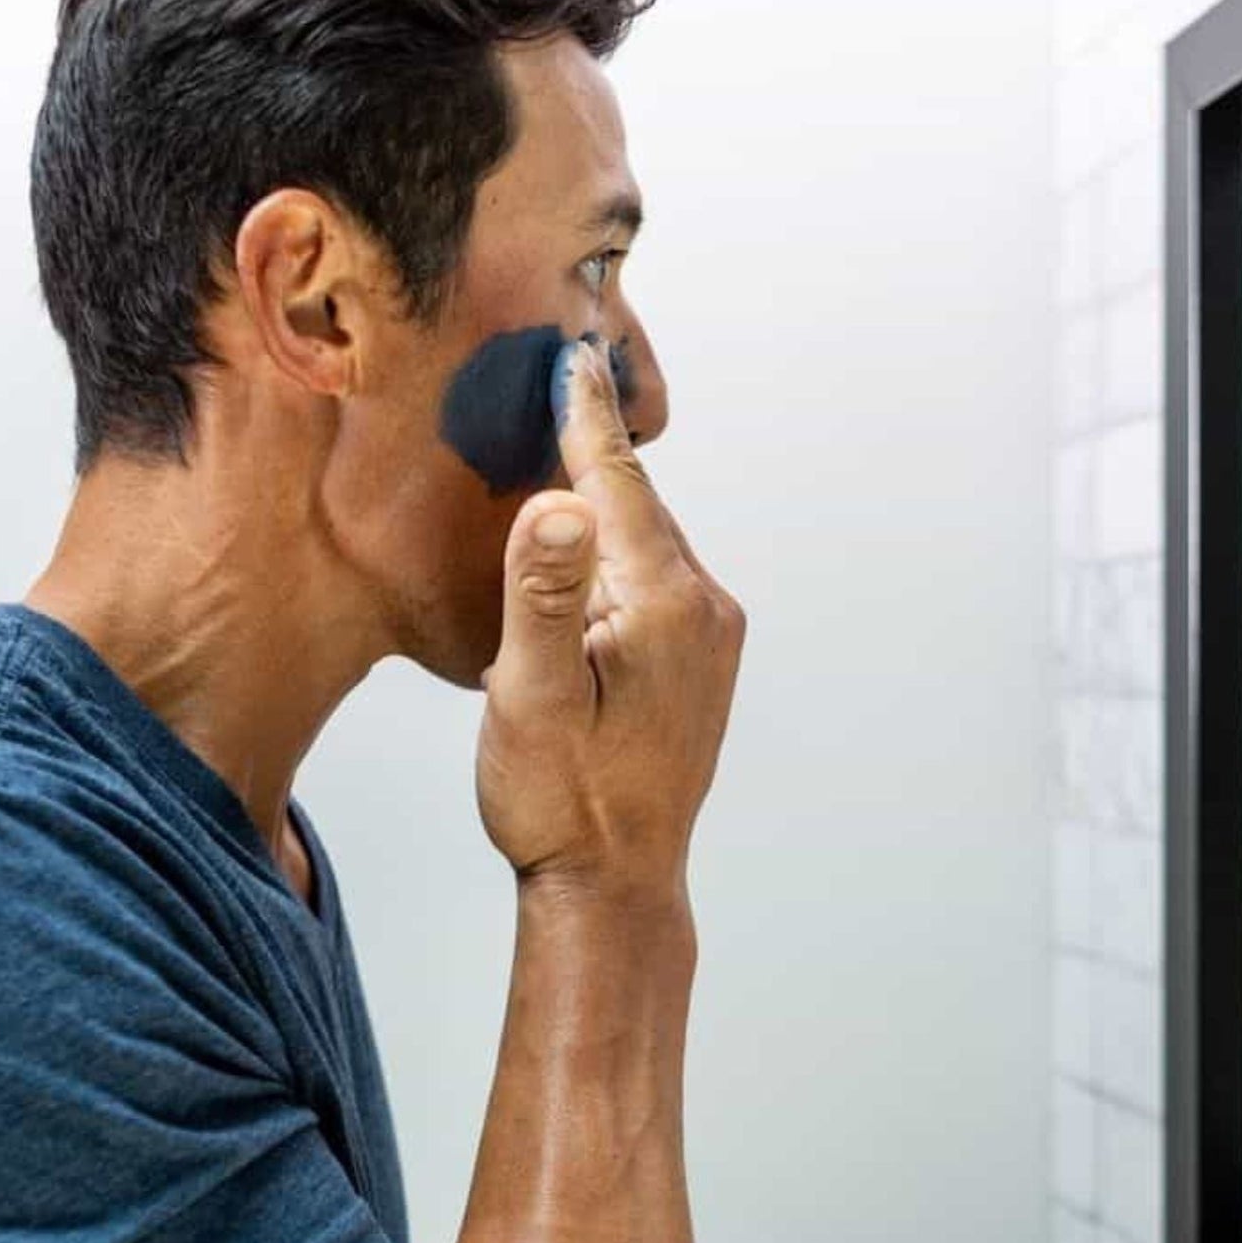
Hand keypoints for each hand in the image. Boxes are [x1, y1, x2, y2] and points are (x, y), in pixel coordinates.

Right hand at [476, 335, 744, 897]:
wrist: (614, 887)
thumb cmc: (560, 800)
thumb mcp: (532, 696)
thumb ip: (542, 595)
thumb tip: (556, 501)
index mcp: (664, 605)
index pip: (618, 485)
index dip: (587, 418)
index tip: (576, 355)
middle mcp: (704, 612)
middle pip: (638, 506)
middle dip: (598, 446)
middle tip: (568, 376)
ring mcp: (710, 642)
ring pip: (647, 544)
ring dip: (607, 501)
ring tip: (570, 444)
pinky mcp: (700, 668)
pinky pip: (655, 581)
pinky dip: (621, 551)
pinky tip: (590, 549)